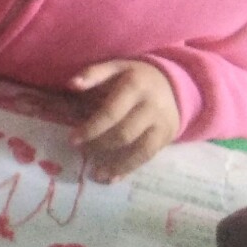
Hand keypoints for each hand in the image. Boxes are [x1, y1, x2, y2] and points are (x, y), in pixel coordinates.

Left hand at [71, 59, 180, 181]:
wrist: (175, 84)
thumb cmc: (134, 76)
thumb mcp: (115, 67)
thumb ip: (93, 74)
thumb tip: (71, 85)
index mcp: (135, 86)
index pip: (111, 112)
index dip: (91, 128)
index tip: (73, 139)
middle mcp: (151, 106)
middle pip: (124, 133)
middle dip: (100, 144)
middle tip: (81, 151)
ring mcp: (162, 124)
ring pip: (139, 149)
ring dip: (116, 165)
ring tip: (96, 174)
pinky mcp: (167, 137)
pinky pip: (148, 157)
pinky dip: (129, 169)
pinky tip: (112, 178)